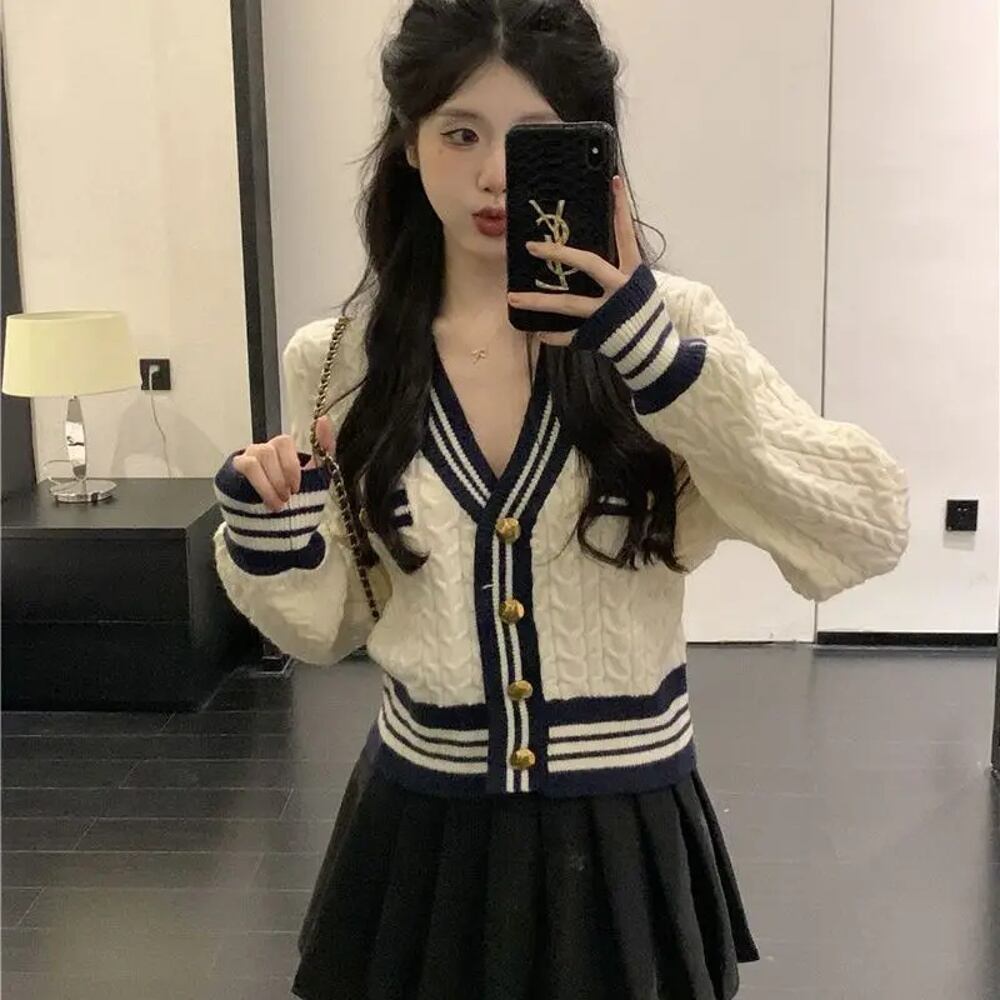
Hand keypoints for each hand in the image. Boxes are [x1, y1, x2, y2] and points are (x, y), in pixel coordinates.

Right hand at [232, 415, 334, 512]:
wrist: (278, 528)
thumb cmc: (298, 498)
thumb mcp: (317, 475)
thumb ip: (323, 447)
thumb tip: (324, 419)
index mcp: (282, 449)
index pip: (284, 442)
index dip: (291, 465)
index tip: (297, 487)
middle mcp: (263, 450)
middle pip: (269, 450)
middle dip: (281, 476)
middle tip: (288, 496)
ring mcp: (246, 459)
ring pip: (258, 457)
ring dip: (271, 483)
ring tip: (279, 503)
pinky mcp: (234, 472)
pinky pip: (246, 467)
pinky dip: (260, 485)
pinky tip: (267, 501)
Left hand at [507, 174, 643, 346]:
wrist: (656, 351)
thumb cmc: (646, 314)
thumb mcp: (641, 286)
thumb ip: (621, 269)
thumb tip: (600, 251)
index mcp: (632, 273)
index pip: (626, 234)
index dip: (621, 209)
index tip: (614, 182)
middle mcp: (619, 289)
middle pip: (588, 263)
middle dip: (560, 253)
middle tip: (531, 246)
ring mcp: (606, 313)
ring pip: (568, 304)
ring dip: (538, 302)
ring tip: (513, 298)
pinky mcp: (598, 334)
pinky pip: (571, 335)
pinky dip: (555, 335)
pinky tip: (539, 333)